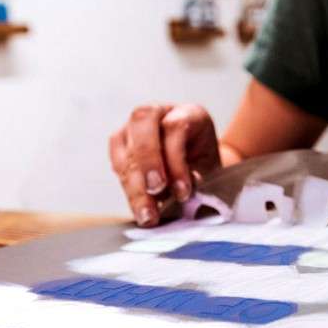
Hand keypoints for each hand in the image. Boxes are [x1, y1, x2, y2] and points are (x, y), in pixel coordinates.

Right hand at [109, 103, 222, 226]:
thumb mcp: (210, 169)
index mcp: (188, 113)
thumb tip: (179, 192)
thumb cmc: (205, 166)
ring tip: (146, 214)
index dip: (176, 160)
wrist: (198, 169)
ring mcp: (134, 126)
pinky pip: (117, 163)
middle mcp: (158, 113)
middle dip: (147, 159)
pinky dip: (128, 188)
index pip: (175, 127)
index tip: (182, 192)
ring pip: (124, 145)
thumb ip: (198, 178)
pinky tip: (139, 208)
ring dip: (134, 183)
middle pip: (142, 121)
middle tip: (156, 191)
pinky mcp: (120, 145)